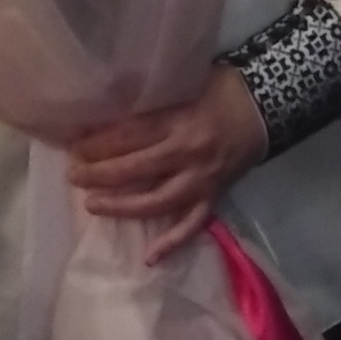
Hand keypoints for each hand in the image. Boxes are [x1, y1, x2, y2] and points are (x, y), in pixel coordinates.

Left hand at [69, 68, 267, 265]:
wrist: (267, 106)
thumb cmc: (221, 88)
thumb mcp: (185, 82)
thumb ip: (153, 100)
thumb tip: (110, 108)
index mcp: (180, 120)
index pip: (131, 135)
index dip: (99, 143)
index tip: (73, 148)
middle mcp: (190, 153)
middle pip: (138, 168)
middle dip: (101, 174)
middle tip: (73, 176)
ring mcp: (203, 179)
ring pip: (158, 201)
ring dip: (123, 207)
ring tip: (93, 205)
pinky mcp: (215, 196)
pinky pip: (193, 224)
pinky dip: (172, 242)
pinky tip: (149, 257)